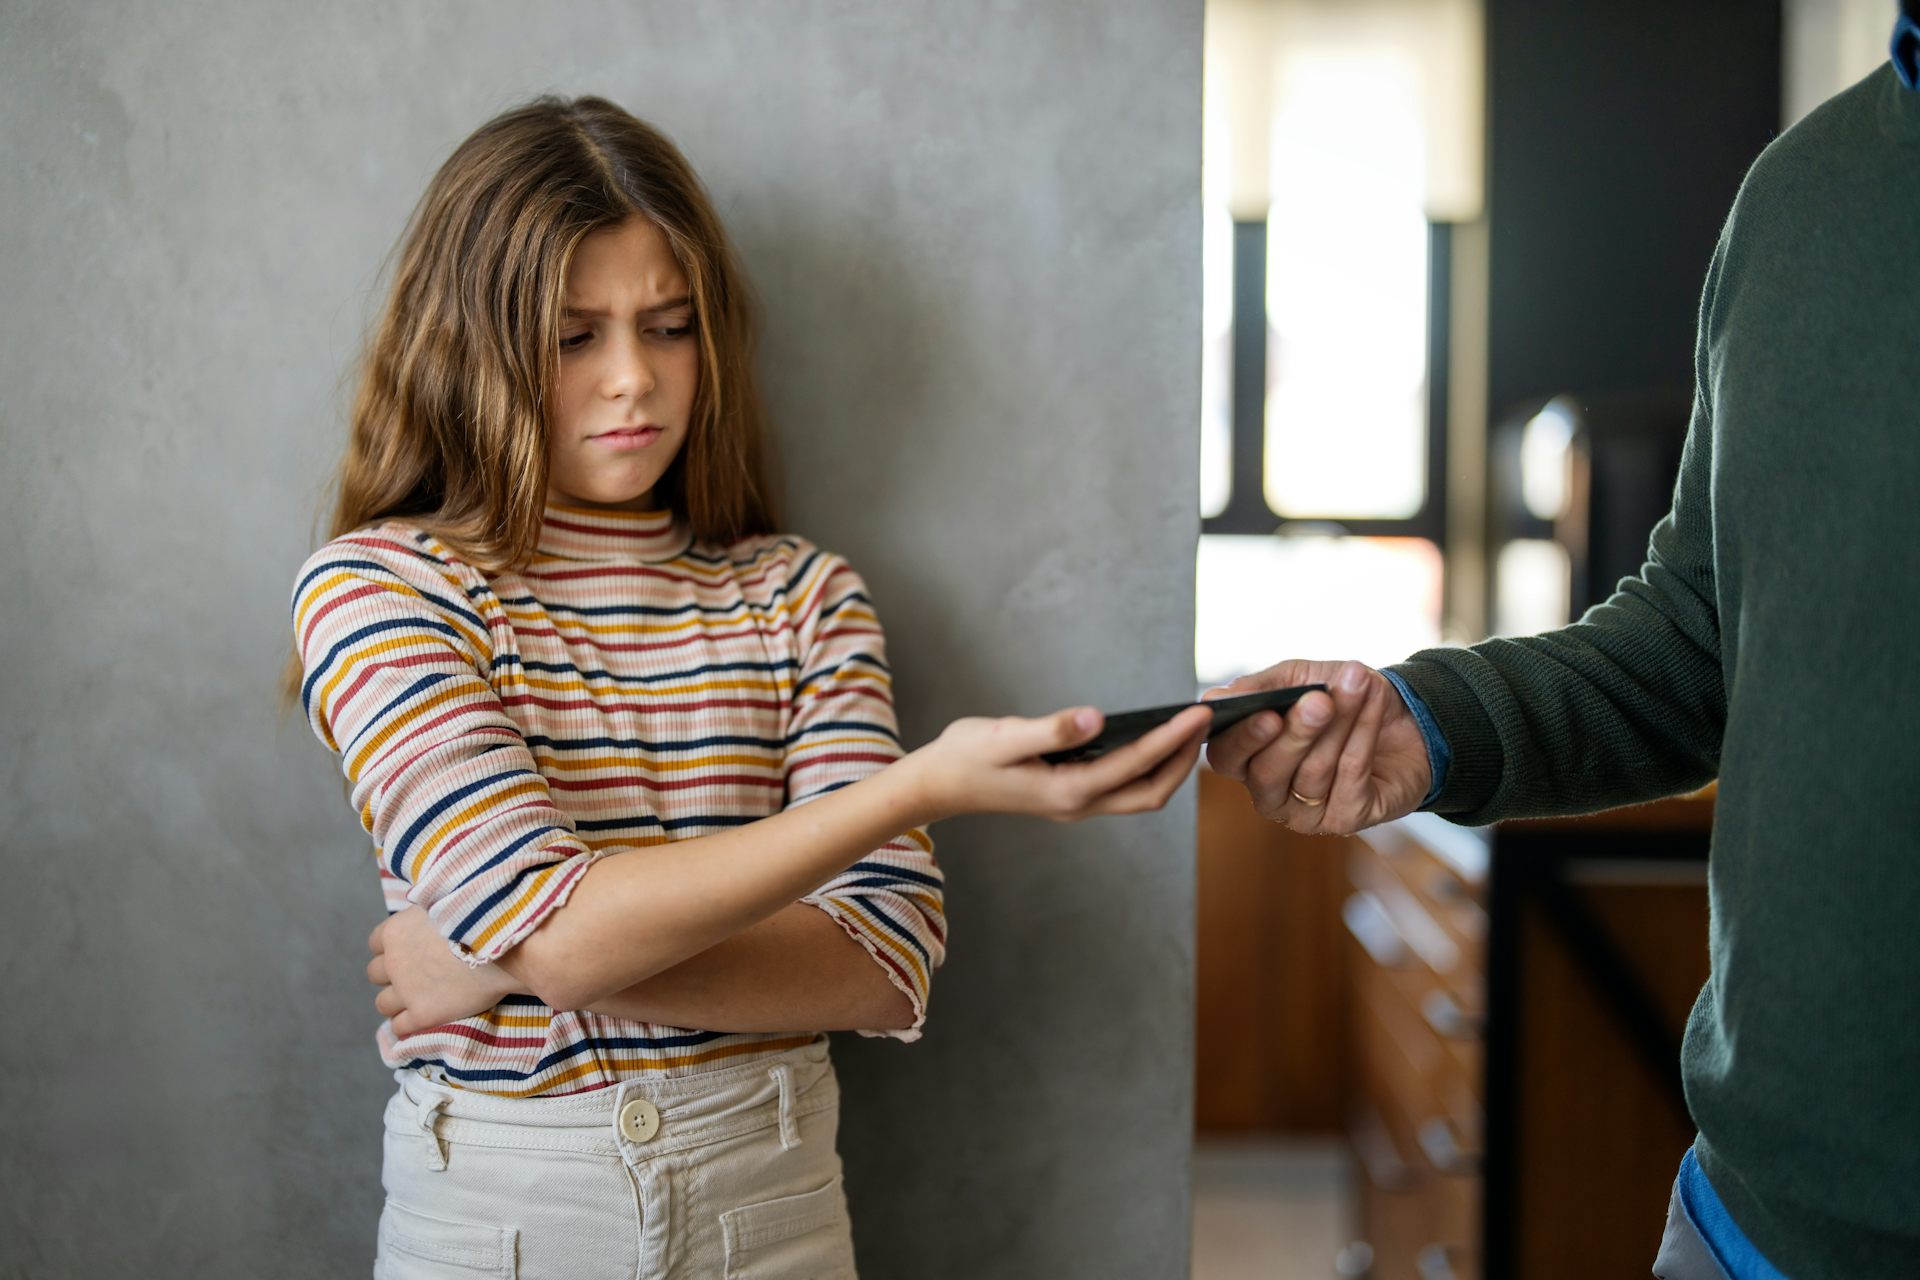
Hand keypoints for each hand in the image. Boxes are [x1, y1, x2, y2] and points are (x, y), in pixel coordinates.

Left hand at [368, 906, 520, 1034]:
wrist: (504, 948)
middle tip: (416, 974)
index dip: (392, 947)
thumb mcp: (444, 902)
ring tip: (418, 998)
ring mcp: (406, 991)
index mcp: (396, 931)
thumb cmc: (480, 919)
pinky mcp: (422, 1015)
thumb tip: (424, 915)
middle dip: (392, 975)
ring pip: (383, 1003)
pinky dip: (408, 1023)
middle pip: (375, 974)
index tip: (410, 949)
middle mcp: (394, 962)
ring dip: (397, 1001)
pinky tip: (423, 1016)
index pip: (375, 943)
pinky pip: (400, 1026)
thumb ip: (424, 914)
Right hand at [903, 703, 1213, 823]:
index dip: (1171, 738)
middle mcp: (1078, 804)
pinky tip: (1154, 739)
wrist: (937, 784)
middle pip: (1151, 792)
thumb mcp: (1004, 736)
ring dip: (1170, 765)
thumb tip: (1097, 717)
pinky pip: (1123, 786)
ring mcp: (1075, 804)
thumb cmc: (966, 756)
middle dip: (1184, 759)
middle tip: (1208, 720)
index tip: (1199, 712)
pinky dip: (1148, 766)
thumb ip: (1051, 729)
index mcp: (1067, 790)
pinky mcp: (1070, 795)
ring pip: (1140, 793)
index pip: (1134, 764)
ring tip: (1191, 729)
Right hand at [1202, 659, 1429, 833]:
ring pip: (1312, 773)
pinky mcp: (1345, 819)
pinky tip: (1372, 707)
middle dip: (1297, 734)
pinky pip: (1350, 779)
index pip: (1226, 757)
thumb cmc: (1338, 698)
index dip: (1243, 738)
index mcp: (1247, 758)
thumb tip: (1216, 698)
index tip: (1268, 714)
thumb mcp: (1298, 679)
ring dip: (1339, 726)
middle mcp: (1269, 792)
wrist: (1403, 717)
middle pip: (1267, 772)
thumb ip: (1259, 687)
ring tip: (1357, 687)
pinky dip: (1362, 736)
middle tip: (1320, 701)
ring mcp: (1305, 812)